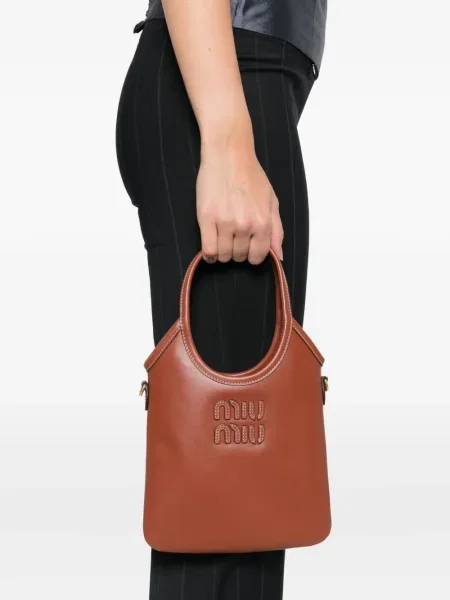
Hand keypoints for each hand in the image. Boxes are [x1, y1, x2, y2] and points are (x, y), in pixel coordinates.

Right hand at [196, 133, 283, 264]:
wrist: (229, 155)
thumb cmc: (251, 176)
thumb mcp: (272, 201)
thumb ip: (277, 231)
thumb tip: (279, 256)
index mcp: (263, 222)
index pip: (257, 256)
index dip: (252, 255)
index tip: (247, 248)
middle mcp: (245, 225)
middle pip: (239, 257)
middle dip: (237, 252)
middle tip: (233, 238)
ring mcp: (225, 223)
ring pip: (223, 255)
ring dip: (222, 253)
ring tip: (222, 240)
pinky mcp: (207, 218)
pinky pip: (208, 250)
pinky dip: (209, 254)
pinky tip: (210, 247)